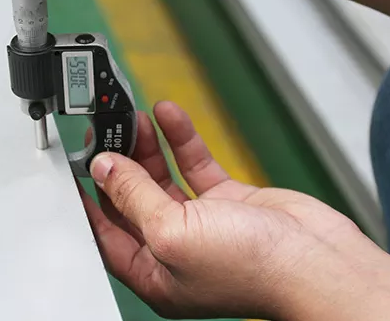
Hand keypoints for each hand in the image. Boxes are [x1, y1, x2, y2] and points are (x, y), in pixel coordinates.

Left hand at [79, 101, 366, 319]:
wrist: (316, 262)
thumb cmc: (252, 270)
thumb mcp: (172, 232)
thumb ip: (134, 197)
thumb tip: (104, 168)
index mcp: (154, 274)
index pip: (105, 232)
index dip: (86, 199)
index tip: (73, 165)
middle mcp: (175, 249)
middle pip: (132, 199)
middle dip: (117, 163)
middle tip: (104, 130)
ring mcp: (203, 223)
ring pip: (162, 177)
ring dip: (146, 146)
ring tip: (131, 117)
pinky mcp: (229, 201)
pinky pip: (194, 164)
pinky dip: (181, 140)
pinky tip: (168, 116)